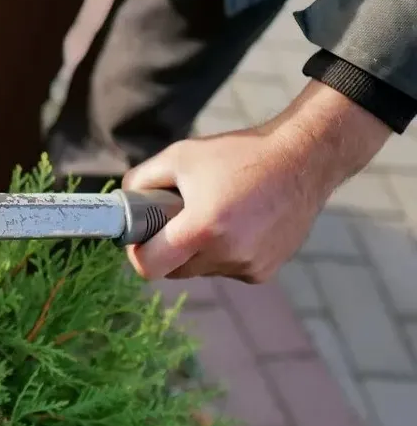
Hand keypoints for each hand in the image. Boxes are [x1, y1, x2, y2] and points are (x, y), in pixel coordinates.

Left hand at [123, 80, 391, 282]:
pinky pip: (227, 269)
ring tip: (215, 214)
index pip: (149, 267)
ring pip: (201, 270)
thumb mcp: (179, 156)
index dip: (137, 253)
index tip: (139, 237)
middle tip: (177, 218)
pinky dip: (224, 253)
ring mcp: (248, 266)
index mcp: (202, 228)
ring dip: (198, 251)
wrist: (304, 159)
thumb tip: (122, 203)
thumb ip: (141, 181)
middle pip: (174, 269)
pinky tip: (239, 224)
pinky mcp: (264, 271)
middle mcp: (226, 254)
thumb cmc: (238, 154)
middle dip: (168, 249)